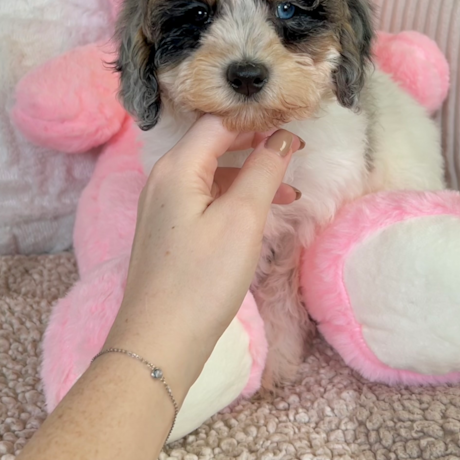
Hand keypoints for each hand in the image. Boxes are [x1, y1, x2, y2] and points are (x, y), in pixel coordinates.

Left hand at [104, 115, 301, 398]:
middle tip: (299, 148)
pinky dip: (236, 198)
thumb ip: (264, 171)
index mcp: (177, 167)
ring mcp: (164, 205)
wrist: (160, 341)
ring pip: (213, 172)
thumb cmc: (202, 279)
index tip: (296, 122)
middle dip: (257, 142)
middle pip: (215, 142)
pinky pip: (206, 197)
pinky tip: (263, 215)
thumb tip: (281, 137)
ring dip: (251, 174)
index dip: (259, 118)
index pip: (220, 121)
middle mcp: (164, 178)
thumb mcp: (242, 219)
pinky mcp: (170, 229)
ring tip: (291, 192)